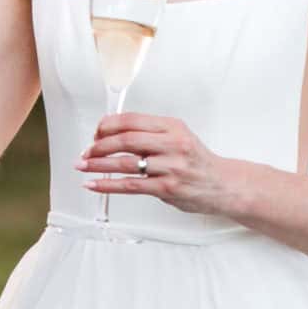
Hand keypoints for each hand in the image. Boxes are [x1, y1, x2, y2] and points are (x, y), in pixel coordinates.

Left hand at [80, 112, 233, 214]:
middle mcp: (172, 144)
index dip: (108, 125)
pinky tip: (94, 184)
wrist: (224, 185)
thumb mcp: (178, 136)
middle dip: (100, 145)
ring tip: (83, 165)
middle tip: (86, 151)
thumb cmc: (197, 161)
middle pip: (126, 139)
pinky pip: (131, 185)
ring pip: (125, 163)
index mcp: (172, 127)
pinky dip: (108, 184)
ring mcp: (170, 167)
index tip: (95, 132)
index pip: (132, 120)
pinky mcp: (167, 188)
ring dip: (98, 164)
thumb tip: (112, 133)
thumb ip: (150, 133)